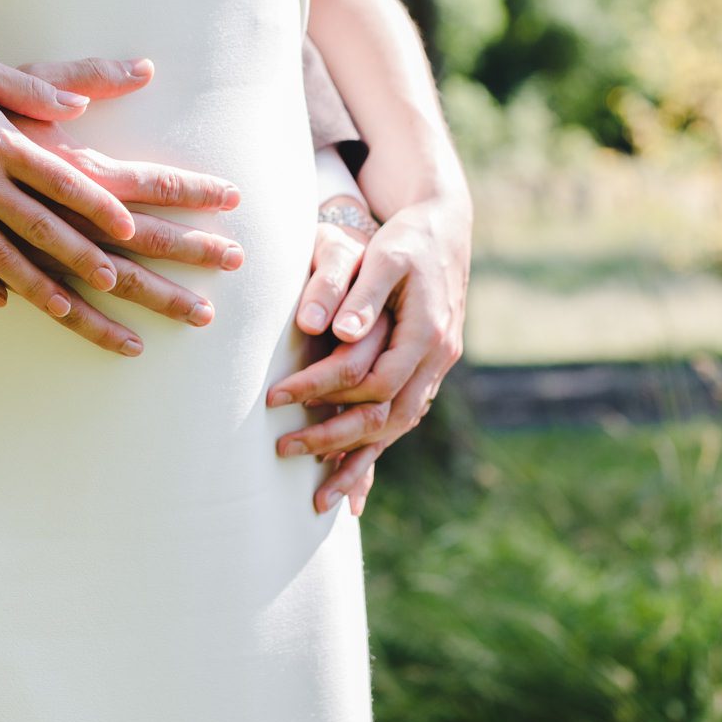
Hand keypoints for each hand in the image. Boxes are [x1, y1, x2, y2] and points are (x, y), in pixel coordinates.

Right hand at [0, 43, 239, 354]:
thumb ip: (35, 88)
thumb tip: (79, 106)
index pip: (60, 178)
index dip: (97, 205)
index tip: (128, 228)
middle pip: (38, 224)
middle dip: (80, 256)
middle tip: (116, 281)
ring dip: (36, 285)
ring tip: (68, 308)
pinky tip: (1, 302)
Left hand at [267, 191, 471, 513]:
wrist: (445, 225)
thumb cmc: (407, 237)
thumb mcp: (385, 255)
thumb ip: (361, 294)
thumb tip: (336, 333)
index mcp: (427, 332)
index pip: (370, 379)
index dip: (321, 391)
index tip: (275, 397)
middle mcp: (438, 358)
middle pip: (386, 417)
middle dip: (335, 441)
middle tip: (282, 451)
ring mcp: (437, 368)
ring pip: (397, 429)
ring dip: (359, 463)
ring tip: (319, 497)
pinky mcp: (427, 370)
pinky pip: (401, 421)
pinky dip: (376, 452)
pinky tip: (353, 484)